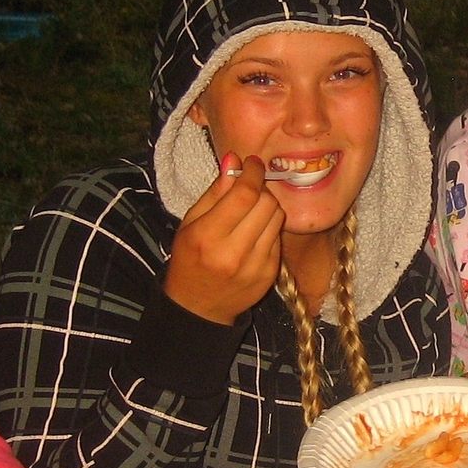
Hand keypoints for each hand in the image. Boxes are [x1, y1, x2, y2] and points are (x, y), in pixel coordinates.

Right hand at [163, 152, 286, 323]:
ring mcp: (255, 266)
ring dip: (268, 207)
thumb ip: (215, 192)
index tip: (253, 163)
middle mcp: (233, 252)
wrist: (198, 308)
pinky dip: (269, 228)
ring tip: (252, 210)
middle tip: (250, 188)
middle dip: (261, 189)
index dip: (252, 173)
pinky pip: (278, 238)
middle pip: (266, 203)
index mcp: (208, 236)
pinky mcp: (270, 275)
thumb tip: (233, 159)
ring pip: (277, 218)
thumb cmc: (189, 259)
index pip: (244, 194)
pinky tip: (254, 233)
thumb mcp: (191, 223)